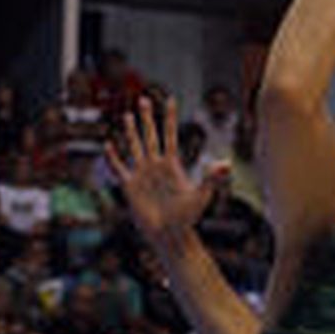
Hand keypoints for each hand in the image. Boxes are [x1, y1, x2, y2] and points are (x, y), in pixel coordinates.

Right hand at [105, 97, 227, 254]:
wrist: (170, 235)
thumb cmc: (187, 218)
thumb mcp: (201, 195)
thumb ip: (212, 177)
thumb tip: (227, 164)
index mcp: (173, 165)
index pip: (170, 134)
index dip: (169, 117)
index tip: (170, 99)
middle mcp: (156, 166)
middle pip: (150, 135)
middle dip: (147, 118)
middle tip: (143, 98)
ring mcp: (142, 174)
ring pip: (135, 147)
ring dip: (130, 131)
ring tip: (127, 115)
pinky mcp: (129, 186)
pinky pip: (119, 168)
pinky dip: (113, 157)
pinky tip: (108, 145)